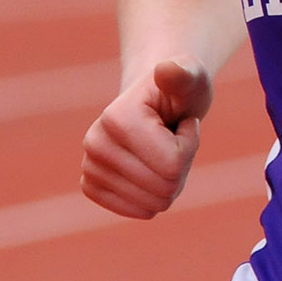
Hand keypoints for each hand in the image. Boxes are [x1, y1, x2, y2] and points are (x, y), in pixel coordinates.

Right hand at [80, 58, 212, 218]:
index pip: (172, 163)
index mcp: (116, 119)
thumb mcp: (192, 77)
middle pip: (163, 188)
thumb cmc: (180, 88)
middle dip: (181, 166)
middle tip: (173, 139)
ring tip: (162, 151)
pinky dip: (154, 195)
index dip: (190, 145)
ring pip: (153, 204)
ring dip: (170, 181)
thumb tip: (166, 69)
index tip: (183, 122)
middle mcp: (95, 144)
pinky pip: (139, 211)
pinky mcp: (91, 186)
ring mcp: (89, 167)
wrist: (157, 100)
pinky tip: (149, 168)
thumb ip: (184, 74)